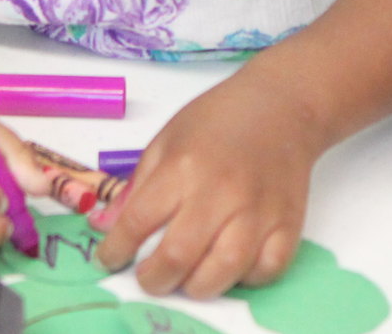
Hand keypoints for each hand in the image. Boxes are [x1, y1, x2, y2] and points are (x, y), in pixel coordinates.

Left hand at [94, 78, 320, 298]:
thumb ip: (135, 188)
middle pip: (178, 256)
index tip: (111, 258)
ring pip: (223, 272)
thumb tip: (102, 228)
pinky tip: (231, 266)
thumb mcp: (165, 141)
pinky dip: (246, 278)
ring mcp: (258, 210)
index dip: (115, 249)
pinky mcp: (289, 222)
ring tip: (186, 276)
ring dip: (196, 286)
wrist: (281, 105)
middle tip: (148, 276)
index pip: (137, 222)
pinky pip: (267, 269)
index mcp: (182, 166)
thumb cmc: (218, 120)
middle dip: (153, 279)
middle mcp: (220, 191)